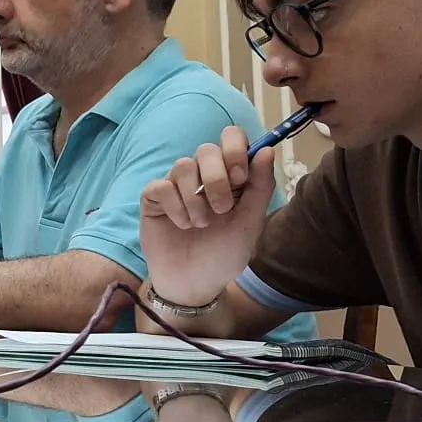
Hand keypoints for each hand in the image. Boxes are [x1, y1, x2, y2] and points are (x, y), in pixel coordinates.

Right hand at [138, 128, 275, 308]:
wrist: (194, 283)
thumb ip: (260, 187)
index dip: (235, 149)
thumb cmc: (223, 254)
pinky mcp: (153, 197)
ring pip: (183, 166)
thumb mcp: (250, 223)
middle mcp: (202, 175)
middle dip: (217, 179)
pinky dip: (176, 207)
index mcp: (229, 176)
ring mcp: (176, 185)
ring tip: (200, 225)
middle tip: (222, 209)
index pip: (231, 138)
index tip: (240, 177)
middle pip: (206, 150)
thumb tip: (267, 149)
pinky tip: (181, 225)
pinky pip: (161, 186)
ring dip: (196, 199)